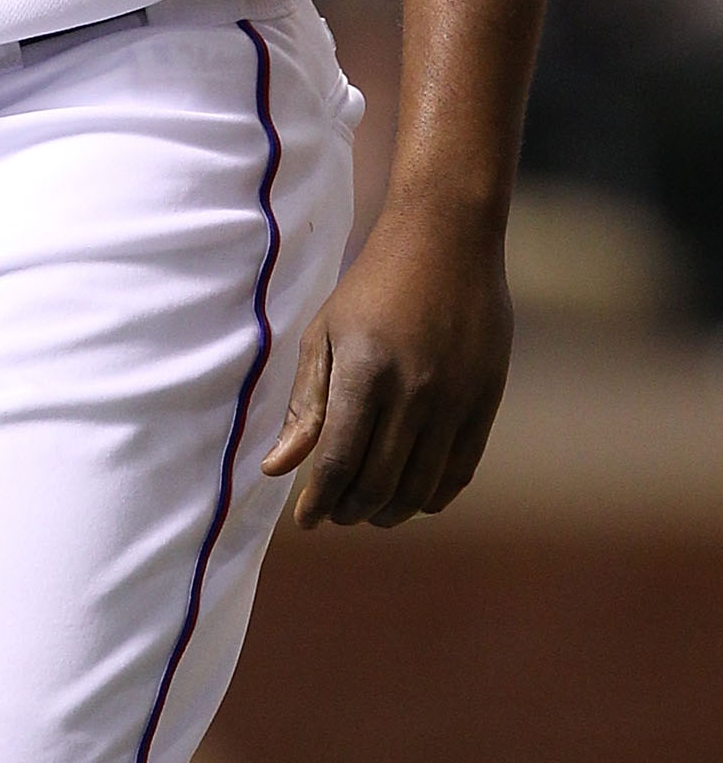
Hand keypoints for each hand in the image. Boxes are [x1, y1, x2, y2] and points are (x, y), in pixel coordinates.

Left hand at [260, 202, 512, 529]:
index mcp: (364, 373)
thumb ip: (304, 406)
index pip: (337, 463)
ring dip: (389, 511)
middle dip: (349, 511)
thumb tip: (277, 469)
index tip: (305, 520)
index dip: (318, 501)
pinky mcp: (486, 400)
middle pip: (378, 483)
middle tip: (334, 514)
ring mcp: (454, 399)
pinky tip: (411, 498)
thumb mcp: (324, 335)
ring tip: (367, 509)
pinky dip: (433, 497)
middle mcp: (413, 392)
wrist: (446, 241)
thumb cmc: (371, 286)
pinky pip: (459, 471)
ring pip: (419, 487)